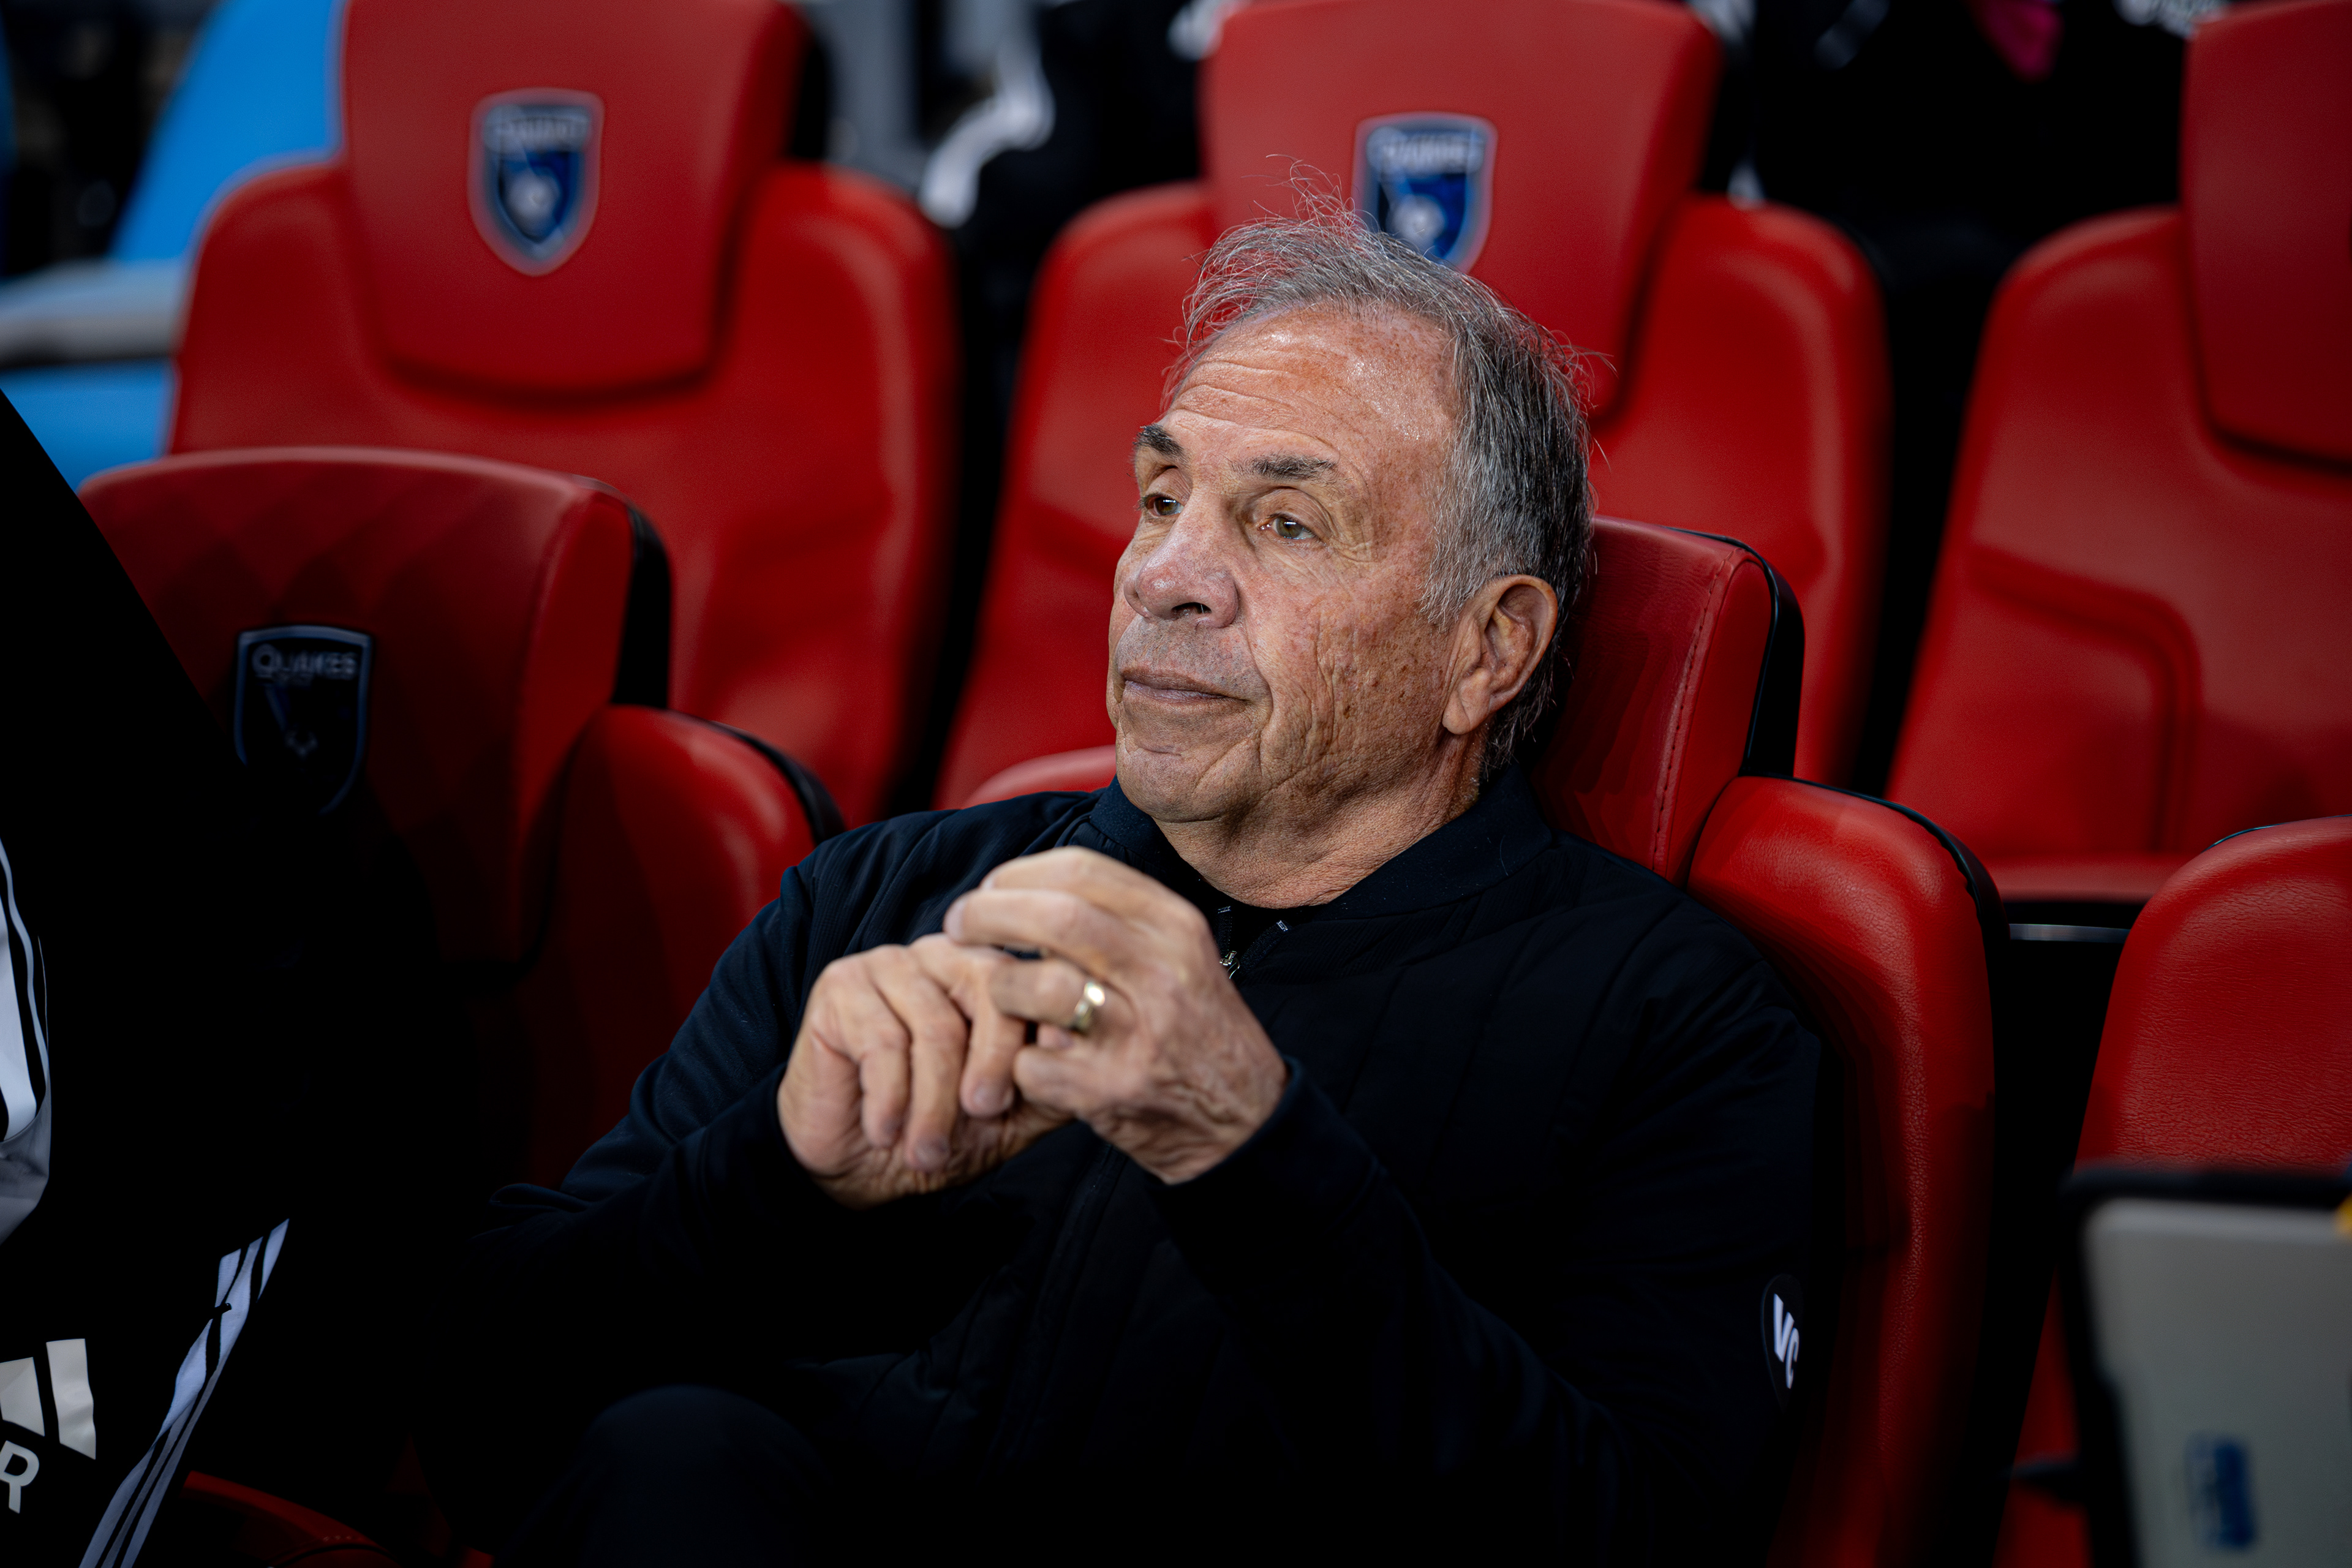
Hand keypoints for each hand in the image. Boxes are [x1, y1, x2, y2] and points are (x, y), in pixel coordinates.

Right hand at [777, 935, 1069, 1208]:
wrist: (854, 1164)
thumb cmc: (936, 1132)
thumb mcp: (1010, 1116)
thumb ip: (1049, 1081)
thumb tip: (1086, 1051)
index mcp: (992, 973)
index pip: (1036, 981)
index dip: (1045, 1031)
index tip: (1043, 1084)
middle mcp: (945, 955)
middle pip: (993, 991)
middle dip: (994, 1063)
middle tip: (985, 1114)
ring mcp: (891, 964)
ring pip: (936, 1027)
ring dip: (934, 1103)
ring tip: (927, 1151)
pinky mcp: (842, 986)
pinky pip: (882, 1040)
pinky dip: (890, 1099)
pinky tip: (885, 1131)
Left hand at [943, 848, 1288, 1182]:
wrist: (1245, 1121)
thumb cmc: (1196, 1032)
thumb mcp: (1181, 957)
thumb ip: (1119, 921)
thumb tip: (1028, 889)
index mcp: (1176, 929)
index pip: (1081, 871)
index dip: (1018, 874)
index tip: (991, 887)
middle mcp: (1162, 974)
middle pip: (1052, 918)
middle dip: (989, 914)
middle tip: (960, 924)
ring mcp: (1136, 1035)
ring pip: (1033, 987)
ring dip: (999, 991)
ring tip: (1000, 1000)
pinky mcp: (1110, 1091)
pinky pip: (1030, 1062)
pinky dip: (1017, 1063)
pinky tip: (1034, 1063)